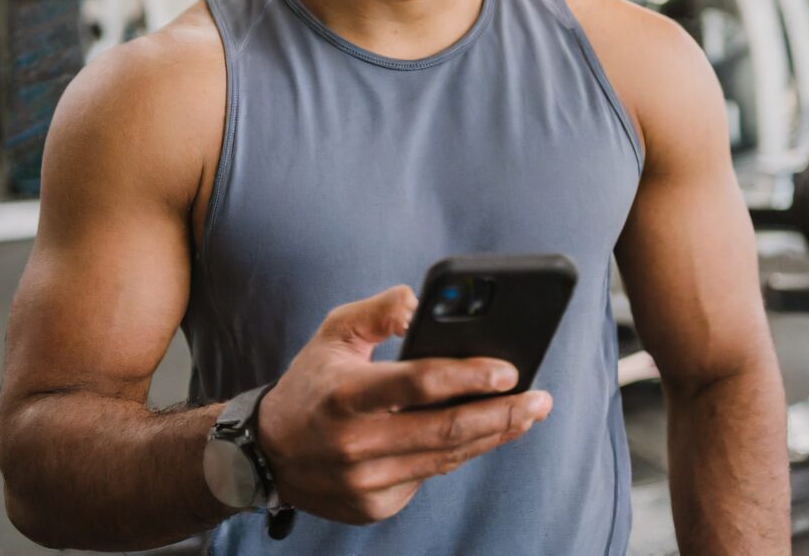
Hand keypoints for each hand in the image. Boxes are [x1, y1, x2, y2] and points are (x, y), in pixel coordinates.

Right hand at [256, 285, 552, 524]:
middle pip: (447, 431)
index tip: (509, 369)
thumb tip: (420, 302)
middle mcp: (357, 444)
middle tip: (540, 398)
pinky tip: (481, 433)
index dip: (469, 376)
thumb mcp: (334, 332)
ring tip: (527, 413)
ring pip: (446, 458)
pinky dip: (458, 453)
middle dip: (503, 414)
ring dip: (493, 435)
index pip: (420, 383)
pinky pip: (429, 476)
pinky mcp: (375, 507)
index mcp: (347, 395)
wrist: (268, 454)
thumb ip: (379, 311)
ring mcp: (367, 483)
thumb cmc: (311, 384)